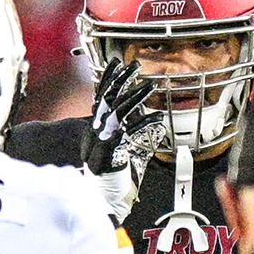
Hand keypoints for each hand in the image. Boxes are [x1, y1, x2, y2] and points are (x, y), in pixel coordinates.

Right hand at [81, 59, 161, 222]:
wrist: (100, 191)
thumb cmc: (110, 167)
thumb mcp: (114, 141)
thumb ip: (120, 126)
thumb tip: (130, 111)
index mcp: (96, 123)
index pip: (100, 94)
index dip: (108, 77)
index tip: (117, 62)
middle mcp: (96, 128)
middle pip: (108, 98)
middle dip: (122, 80)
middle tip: (135, 65)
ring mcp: (101, 139)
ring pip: (119, 112)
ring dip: (136, 97)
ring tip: (150, 86)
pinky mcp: (111, 151)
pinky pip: (129, 133)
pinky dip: (144, 123)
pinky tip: (157, 116)